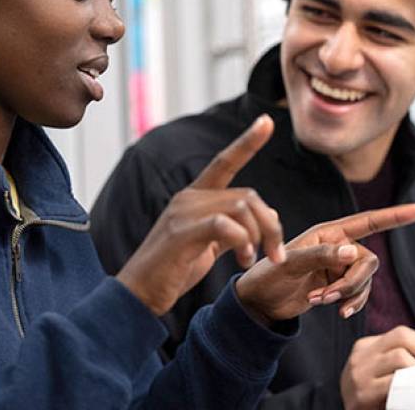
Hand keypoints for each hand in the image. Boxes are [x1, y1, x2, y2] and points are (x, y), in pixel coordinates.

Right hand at [117, 115, 285, 315]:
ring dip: (260, 236)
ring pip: (241, 207)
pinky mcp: (181, 232)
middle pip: (248, 195)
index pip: (224, 162)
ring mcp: (183, 213)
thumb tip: (270, 213)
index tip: (267, 121)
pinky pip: (225, 225)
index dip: (247, 142)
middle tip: (276, 254)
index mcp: (194, 197)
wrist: (138, 294)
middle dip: (270, 226)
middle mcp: (188, 198)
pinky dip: (243, 242)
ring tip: (253, 260)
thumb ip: (235, 227)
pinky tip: (242, 260)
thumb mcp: (209, 246)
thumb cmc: (172, 271)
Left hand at [235, 204, 414, 323]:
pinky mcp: (338, 285)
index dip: (395, 215)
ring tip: (320, 301)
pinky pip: (359, 294)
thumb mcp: (291, 263)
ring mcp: (338, 267)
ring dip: (347, 296)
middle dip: (352, 282)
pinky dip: (349, 304)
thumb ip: (322, 256)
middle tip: (327, 298)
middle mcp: (337, 246)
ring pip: (364, 281)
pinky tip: (331, 309)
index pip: (368, 221)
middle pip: (368, 261)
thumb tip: (354, 252)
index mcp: (327, 232)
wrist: (258, 302)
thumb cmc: (267, 275)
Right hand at [340, 326, 414, 409]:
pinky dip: (411, 394)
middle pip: (401, 346)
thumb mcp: (378, 369)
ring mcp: (359, 377)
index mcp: (366, 347)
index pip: (401, 334)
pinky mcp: (363, 397)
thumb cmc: (369, 395)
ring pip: (400, 364)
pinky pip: (394, 390)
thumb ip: (399, 358)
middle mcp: (360, 359)